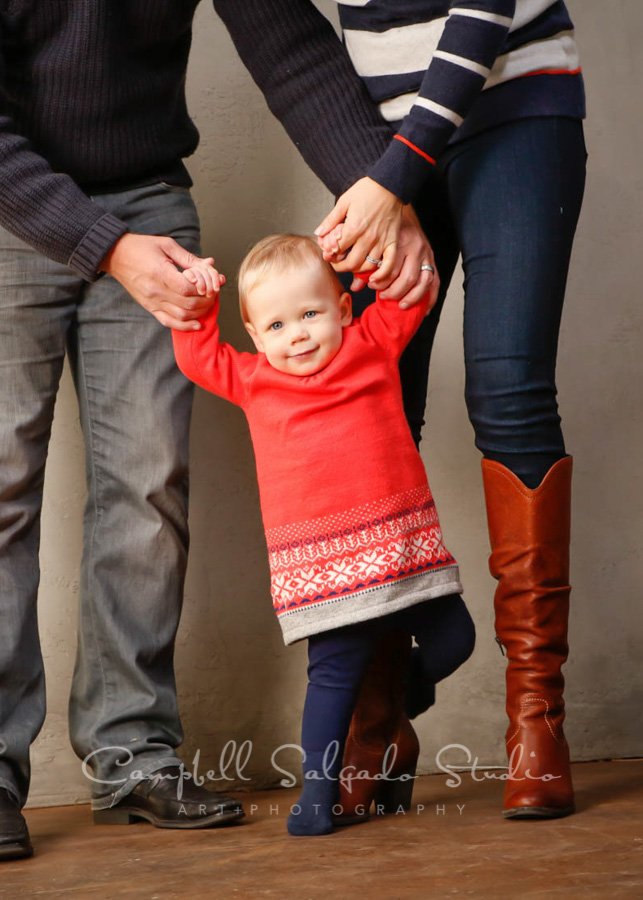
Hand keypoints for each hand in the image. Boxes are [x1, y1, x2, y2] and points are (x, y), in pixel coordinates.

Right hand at [100, 234, 219, 330]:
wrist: (116, 255)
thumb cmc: (141, 247)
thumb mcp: (167, 245)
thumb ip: (189, 258)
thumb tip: (210, 263)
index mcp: (161, 274)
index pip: (189, 289)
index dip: (204, 288)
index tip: (210, 283)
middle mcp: (156, 291)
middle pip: (188, 304)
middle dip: (206, 300)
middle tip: (213, 293)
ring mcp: (152, 302)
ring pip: (181, 316)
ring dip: (199, 313)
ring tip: (207, 304)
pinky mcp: (149, 307)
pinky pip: (168, 322)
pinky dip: (184, 326)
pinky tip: (196, 324)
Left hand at [315, 177, 402, 279]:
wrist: (390, 183)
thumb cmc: (367, 190)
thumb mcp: (344, 201)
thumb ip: (331, 220)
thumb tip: (319, 232)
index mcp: (354, 227)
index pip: (337, 250)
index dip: (330, 254)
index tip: (329, 254)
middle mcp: (368, 237)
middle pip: (351, 263)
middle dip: (341, 267)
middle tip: (338, 264)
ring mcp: (381, 241)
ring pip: (368, 266)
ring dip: (358, 271)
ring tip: (353, 267)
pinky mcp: (392, 242)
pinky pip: (389, 265)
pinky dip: (382, 275)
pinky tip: (375, 279)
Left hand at [368, 205, 439, 311]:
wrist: (396, 202)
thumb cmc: (381, 222)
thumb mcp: (369, 238)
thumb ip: (363, 262)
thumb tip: (355, 286)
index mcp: (398, 241)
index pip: (390, 269)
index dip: (380, 282)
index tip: (370, 284)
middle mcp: (414, 247)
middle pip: (407, 278)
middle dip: (394, 292)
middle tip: (382, 295)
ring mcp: (425, 253)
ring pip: (422, 282)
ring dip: (411, 297)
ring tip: (400, 305)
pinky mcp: (432, 258)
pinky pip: (435, 282)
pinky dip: (430, 297)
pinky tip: (423, 309)